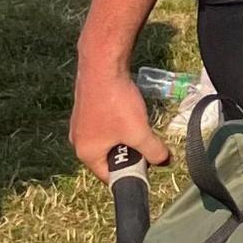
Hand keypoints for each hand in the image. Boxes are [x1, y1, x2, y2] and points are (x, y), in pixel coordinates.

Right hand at [70, 61, 169, 179]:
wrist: (102, 65)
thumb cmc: (116, 103)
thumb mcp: (139, 132)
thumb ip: (153, 151)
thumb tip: (164, 161)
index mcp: (86, 153)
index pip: (110, 176)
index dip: (131, 174)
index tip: (148, 167)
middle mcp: (78, 141)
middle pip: (109, 158)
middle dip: (130, 153)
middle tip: (147, 144)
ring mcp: (80, 124)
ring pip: (108, 140)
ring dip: (126, 137)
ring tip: (140, 126)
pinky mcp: (86, 109)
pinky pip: (104, 126)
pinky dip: (119, 124)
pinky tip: (130, 112)